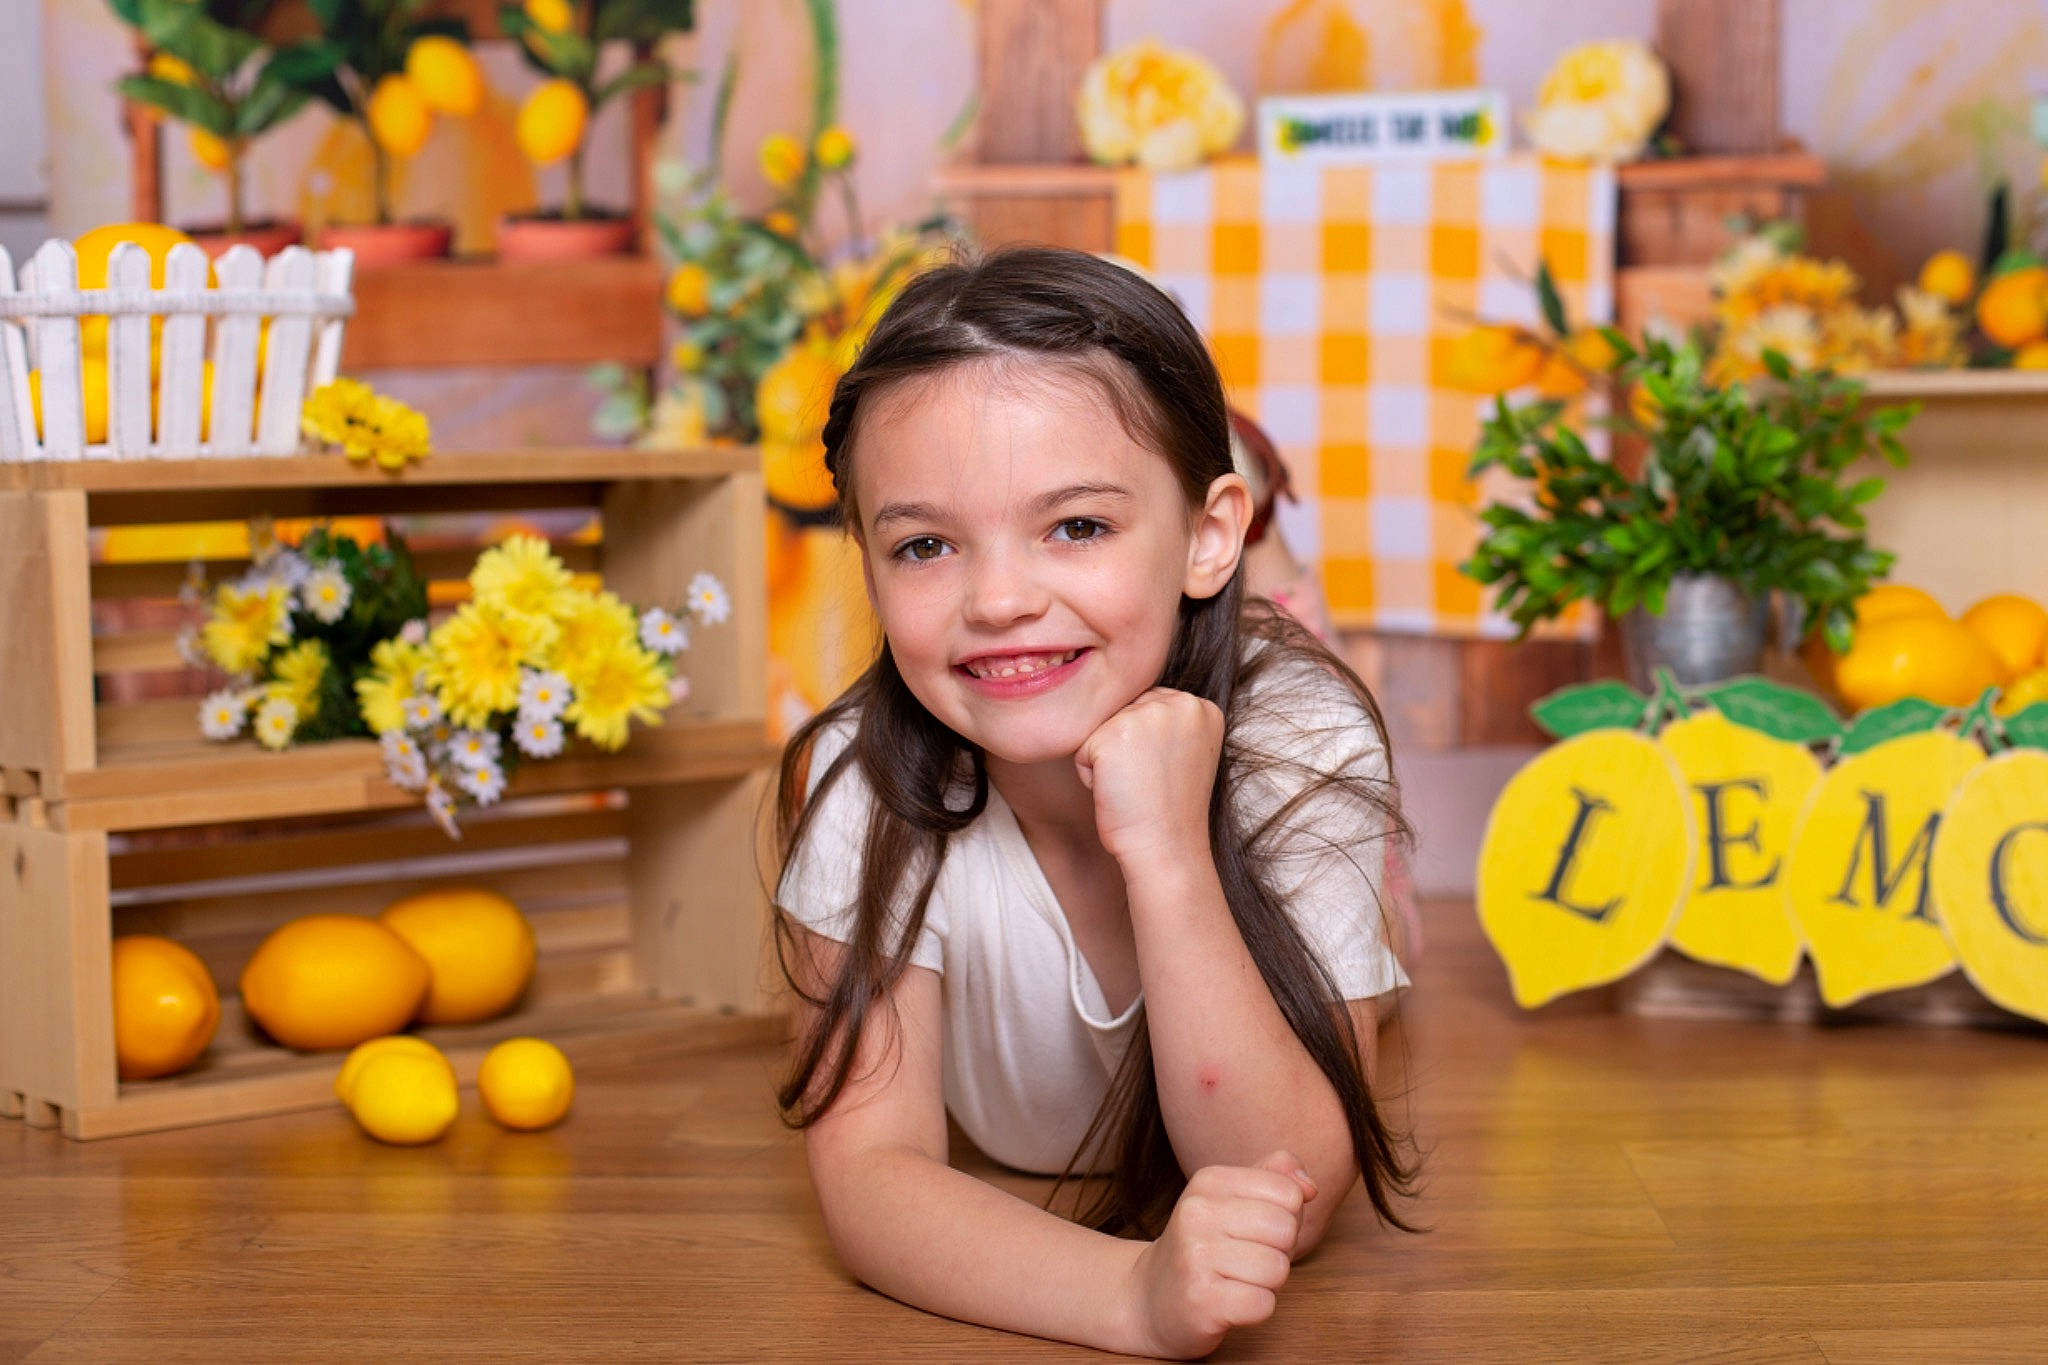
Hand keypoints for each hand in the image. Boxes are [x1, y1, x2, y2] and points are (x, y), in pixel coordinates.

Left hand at [1074, 687, 1223, 870]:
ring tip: (1134, 787)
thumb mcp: (1183, 753)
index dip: (1145, 746)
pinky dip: (1090, 775)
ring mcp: (1147, 715)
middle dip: (1125, 748)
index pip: (1147, 706)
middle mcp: (1180, 703)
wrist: (1166, 850)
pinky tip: (1118, 793)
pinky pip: (1082, 750)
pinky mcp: (1113, 734)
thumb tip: (1124, 706)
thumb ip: (1165, 722)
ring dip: (1107, 760)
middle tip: (1148, 784)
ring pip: (1101, 728)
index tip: (1163, 775)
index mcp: (1203, 707)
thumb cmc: (1169, 811)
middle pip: (1123, 711)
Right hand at [1122, 1151, 1317, 1359]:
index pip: (1288, 1193)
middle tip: (1245, 1259)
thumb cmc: (1207, 1247)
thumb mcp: (1233, 1199)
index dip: (1285, 1218)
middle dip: (1278, 1252)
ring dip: (1267, 1283)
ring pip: (1278, 1269)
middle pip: (1286, 1230)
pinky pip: (1263, 1304)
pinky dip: (1256, 1308)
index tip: (1253, 1230)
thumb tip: (1310, 1187)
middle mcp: (1196, 1212)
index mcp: (1209, 1180)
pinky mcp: (1201, 1300)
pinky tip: (1229, 1302)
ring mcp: (1194, 1256)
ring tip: (1235, 1280)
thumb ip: (1276, 1178)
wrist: (1151, 1298)